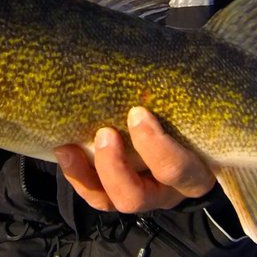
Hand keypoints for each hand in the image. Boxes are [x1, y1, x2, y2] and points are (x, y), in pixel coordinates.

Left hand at [55, 106, 215, 212]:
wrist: (188, 142)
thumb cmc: (190, 120)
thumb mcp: (190, 114)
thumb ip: (174, 99)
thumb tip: (156, 55)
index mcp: (193, 170)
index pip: (177, 169)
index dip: (155, 146)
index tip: (137, 112)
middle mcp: (167, 191)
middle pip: (137, 196)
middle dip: (114, 165)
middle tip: (104, 132)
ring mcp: (142, 197)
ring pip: (111, 201)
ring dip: (86, 174)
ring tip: (69, 148)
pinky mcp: (118, 195)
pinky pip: (96, 196)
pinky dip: (77, 175)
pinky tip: (64, 151)